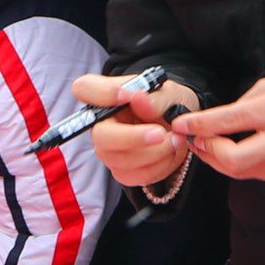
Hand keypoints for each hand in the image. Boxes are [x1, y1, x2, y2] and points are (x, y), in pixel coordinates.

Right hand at [74, 73, 197, 189]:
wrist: (181, 128)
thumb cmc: (168, 105)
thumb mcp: (170, 93)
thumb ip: (155, 97)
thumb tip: (138, 98)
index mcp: (106, 96)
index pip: (84, 88)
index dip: (102, 94)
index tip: (128, 95)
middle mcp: (101, 124)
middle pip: (101, 136)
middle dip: (133, 138)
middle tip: (161, 133)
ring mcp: (108, 150)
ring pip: (122, 160)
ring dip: (156, 153)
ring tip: (176, 139)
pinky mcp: (122, 170)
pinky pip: (137, 175)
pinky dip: (161, 166)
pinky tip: (171, 152)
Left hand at [178, 76, 264, 184]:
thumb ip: (240, 106)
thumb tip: (209, 125)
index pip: (228, 121)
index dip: (199, 125)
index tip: (181, 125)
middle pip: (232, 160)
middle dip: (208, 152)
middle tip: (198, 140)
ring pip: (241, 171)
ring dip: (219, 159)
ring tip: (211, 145)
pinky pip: (256, 174)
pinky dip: (241, 164)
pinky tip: (236, 152)